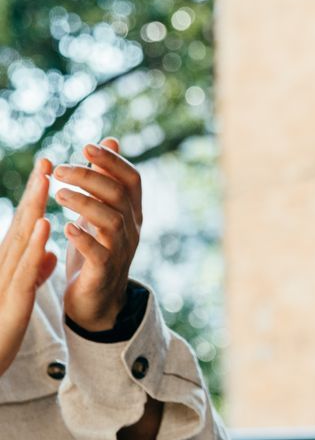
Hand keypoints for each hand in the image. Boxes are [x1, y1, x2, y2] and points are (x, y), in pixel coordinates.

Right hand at [0, 159, 57, 377]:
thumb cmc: (0, 328)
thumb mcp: (22, 295)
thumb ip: (34, 272)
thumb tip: (49, 254)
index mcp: (9, 264)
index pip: (25, 225)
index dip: (36, 198)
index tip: (48, 169)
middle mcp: (3, 265)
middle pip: (22, 223)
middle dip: (35, 191)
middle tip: (47, 159)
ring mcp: (4, 280)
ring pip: (21, 239)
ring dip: (34, 208)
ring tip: (46, 180)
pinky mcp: (12, 299)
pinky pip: (25, 268)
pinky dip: (35, 245)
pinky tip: (46, 225)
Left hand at [52, 139, 142, 332]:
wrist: (98, 300)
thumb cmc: (97, 250)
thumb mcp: (102, 210)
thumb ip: (106, 178)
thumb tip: (110, 139)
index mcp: (131, 212)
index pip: (132, 179)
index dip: (113, 161)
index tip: (86, 147)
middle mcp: (132, 228)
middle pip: (119, 195)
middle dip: (91, 178)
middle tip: (60, 169)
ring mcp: (121, 250)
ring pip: (111, 221)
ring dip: (85, 204)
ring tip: (58, 194)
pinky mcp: (106, 271)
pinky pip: (100, 253)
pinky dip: (83, 238)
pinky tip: (65, 227)